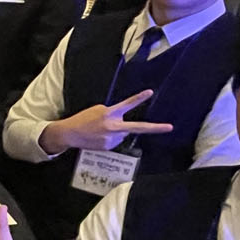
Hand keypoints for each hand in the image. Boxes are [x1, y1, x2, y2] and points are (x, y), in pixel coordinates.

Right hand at [40, 90, 175, 154]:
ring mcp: (112, 139)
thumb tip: (125, 125)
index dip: (139, 98)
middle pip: (137, 127)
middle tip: (169, 127)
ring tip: (102, 129)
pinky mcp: (109, 147)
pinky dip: (111, 138)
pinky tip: (100, 136)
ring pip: (123, 134)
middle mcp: (113, 127)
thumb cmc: (84, 119)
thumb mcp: (98, 110)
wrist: (70, 134)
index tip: (150, 92)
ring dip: (117, 131)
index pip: (127, 104)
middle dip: (154, 128)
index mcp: (109, 114)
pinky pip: (116, 140)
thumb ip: (114, 115)